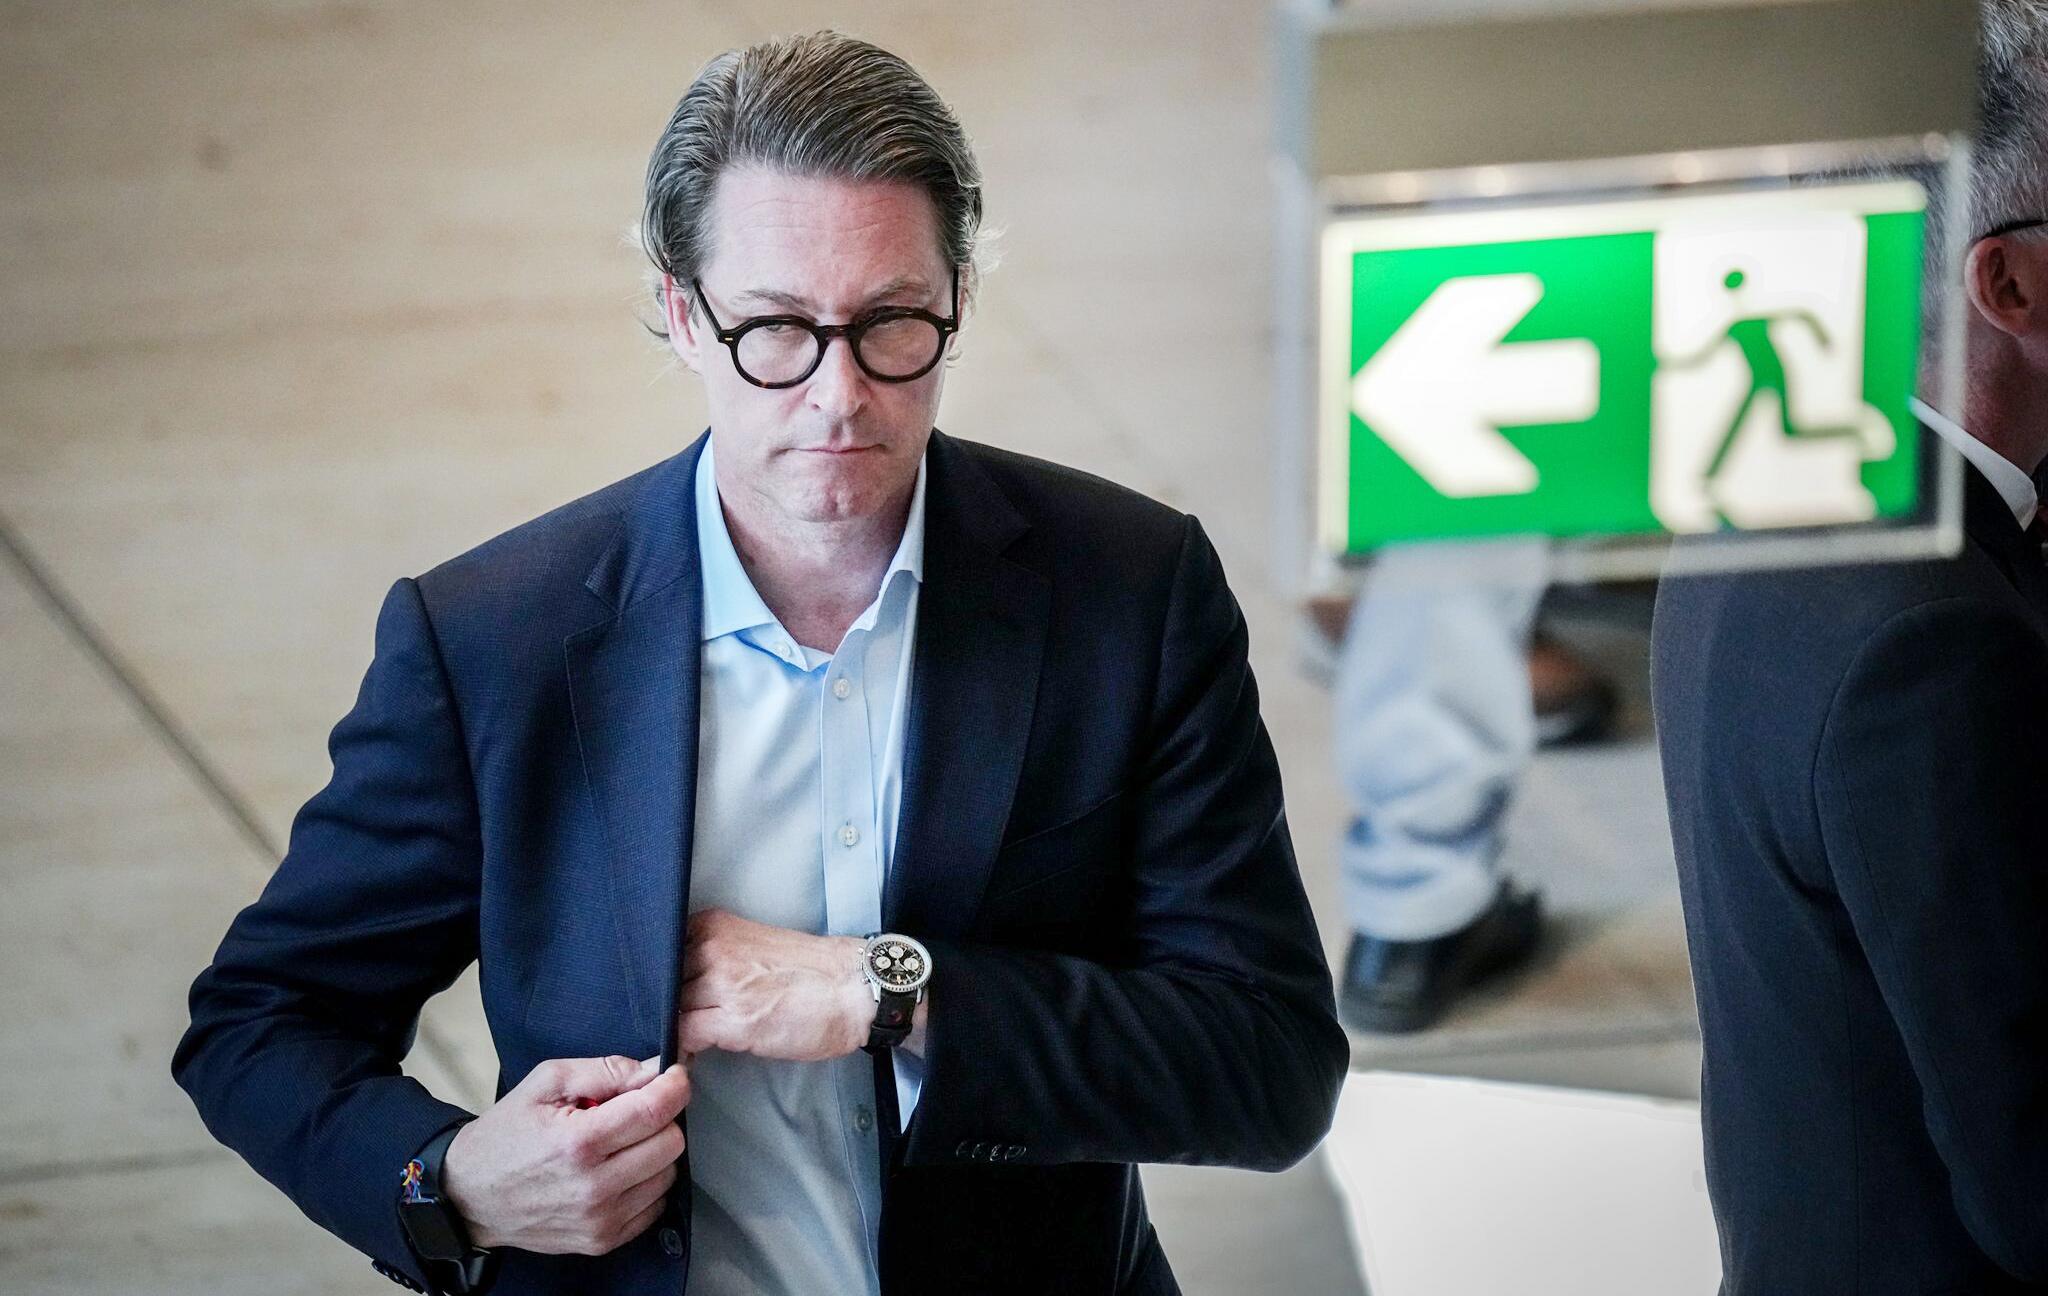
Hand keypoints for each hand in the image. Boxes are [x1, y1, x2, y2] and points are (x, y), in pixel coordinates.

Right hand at [439, 1054, 689, 1254]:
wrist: (471, 1195)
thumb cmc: (506, 1134)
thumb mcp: (545, 1082)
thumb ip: (605, 1070)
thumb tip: (652, 1071)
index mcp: (578, 1143)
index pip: (654, 1113)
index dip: (673, 1087)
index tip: (673, 1076)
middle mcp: (593, 1187)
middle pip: (670, 1143)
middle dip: (659, 1119)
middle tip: (632, 1111)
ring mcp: (600, 1220)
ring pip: (667, 1174)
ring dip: (653, 1152)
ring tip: (617, 1144)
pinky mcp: (602, 1240)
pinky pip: (655, 1205)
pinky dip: (645, 1183)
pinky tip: (616, 1170)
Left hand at [676, 909, 871, 1060]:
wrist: (853, 989)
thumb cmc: (810, 972)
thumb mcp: (752, 946)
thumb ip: (714, 956)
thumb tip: (679, 984)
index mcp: (715, 926)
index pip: (661, 952)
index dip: (662, 979)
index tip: (670, 994)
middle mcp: (714, 949)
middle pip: (664, 982)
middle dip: (669, 1004)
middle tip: (686, 1018)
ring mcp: (722, 984)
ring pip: (672, 1009)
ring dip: (678, 1026)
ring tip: (695, 1037)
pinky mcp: (733, 1020)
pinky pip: (686, 1034)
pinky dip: (685, 1047)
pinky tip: (695, 1052)